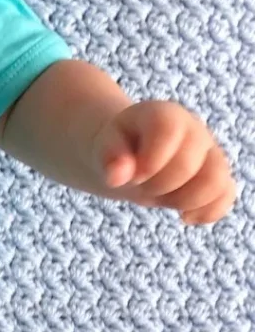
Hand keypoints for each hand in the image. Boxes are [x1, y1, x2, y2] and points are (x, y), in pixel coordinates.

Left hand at [92, 101, 236, 223]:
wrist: (132, 153)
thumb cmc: (119, 146)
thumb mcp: (106, 145)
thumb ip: (111, 157)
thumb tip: (116, 177)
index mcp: (165, 115)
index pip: (169, 131)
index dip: (150, 160)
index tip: (134, 174)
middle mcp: (194, 130)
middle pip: (187, 165)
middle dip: (158, 185)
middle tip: (140, 185)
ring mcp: (211, 153)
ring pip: (215, 182)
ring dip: (184, 201)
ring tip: (162, 199)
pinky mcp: (219, 176)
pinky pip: (226, 196)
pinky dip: (207, 212)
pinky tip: (183, 216)